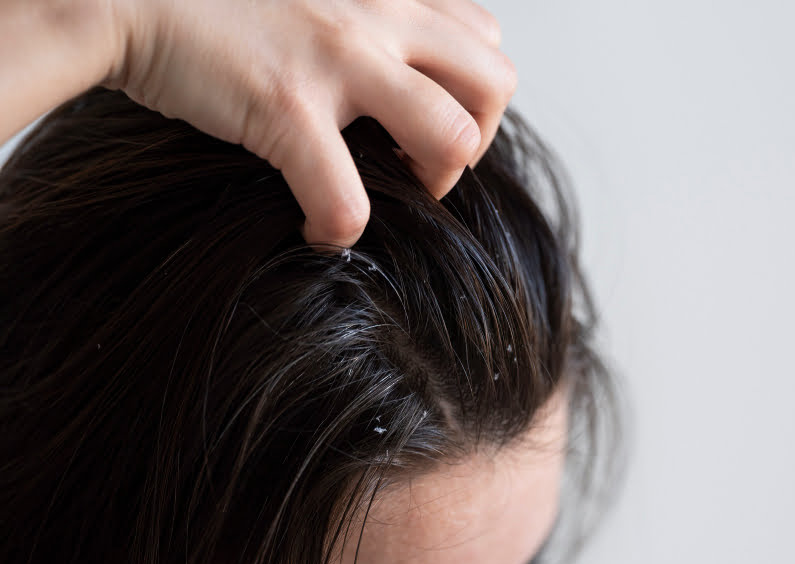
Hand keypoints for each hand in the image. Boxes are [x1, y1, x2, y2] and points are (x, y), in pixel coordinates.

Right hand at [103, 0, 517, 248]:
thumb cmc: (220, 2)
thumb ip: (365, 19)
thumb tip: (397, 76)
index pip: (485, 42)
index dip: (472, 97)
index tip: (429, 124)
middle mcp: (378, 15)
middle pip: (495, 84)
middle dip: (475, 141)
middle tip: (422, 164)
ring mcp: (337, 60)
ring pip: (454, 137)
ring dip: (432, 184)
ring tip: (388, 191)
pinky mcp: (286, 106)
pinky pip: (346, 198)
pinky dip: (337, 231)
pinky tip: (314, 230)